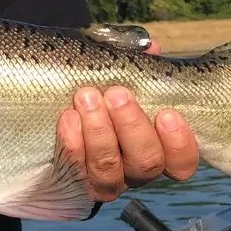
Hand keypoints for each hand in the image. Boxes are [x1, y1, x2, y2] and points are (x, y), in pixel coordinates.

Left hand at [56, 39, 198, 202]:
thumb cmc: (96, 88)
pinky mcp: (72, 182)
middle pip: (146, 163)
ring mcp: (104, 180)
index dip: (179, 143)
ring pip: (109, 170)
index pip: (182, 162)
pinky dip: (72, 144)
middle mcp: (133, 170)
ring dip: (99, 132)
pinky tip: (67, 117)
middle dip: (131, 126)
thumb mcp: (116, 69)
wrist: (48, 113)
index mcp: (155, 147)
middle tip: (116, 94)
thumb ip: (134, 59)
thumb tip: (149, 47)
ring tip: (86, 98)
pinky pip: (75, 170)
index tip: (166, 113)